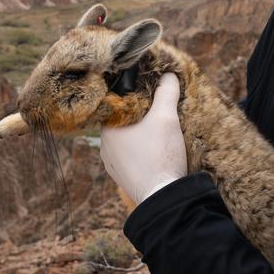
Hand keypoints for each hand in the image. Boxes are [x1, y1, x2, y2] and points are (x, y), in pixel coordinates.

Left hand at [100, 73, 187, 203]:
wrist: (163, 198)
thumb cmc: (159, 155)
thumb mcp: (166, 117)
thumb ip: (166, 92)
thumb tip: (168, 74)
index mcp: (108, 129)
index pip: (118, 103)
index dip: (135, 94)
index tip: (151, 90)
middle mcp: (105, 147)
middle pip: (124, 122)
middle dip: (141, 115)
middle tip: (160, 109)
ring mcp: (113, 165)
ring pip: (128, 141)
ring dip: (142, 134)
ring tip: (161, 130)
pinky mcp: (124, 179)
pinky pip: (132, 157)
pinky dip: (143, 151)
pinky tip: (157, 151)